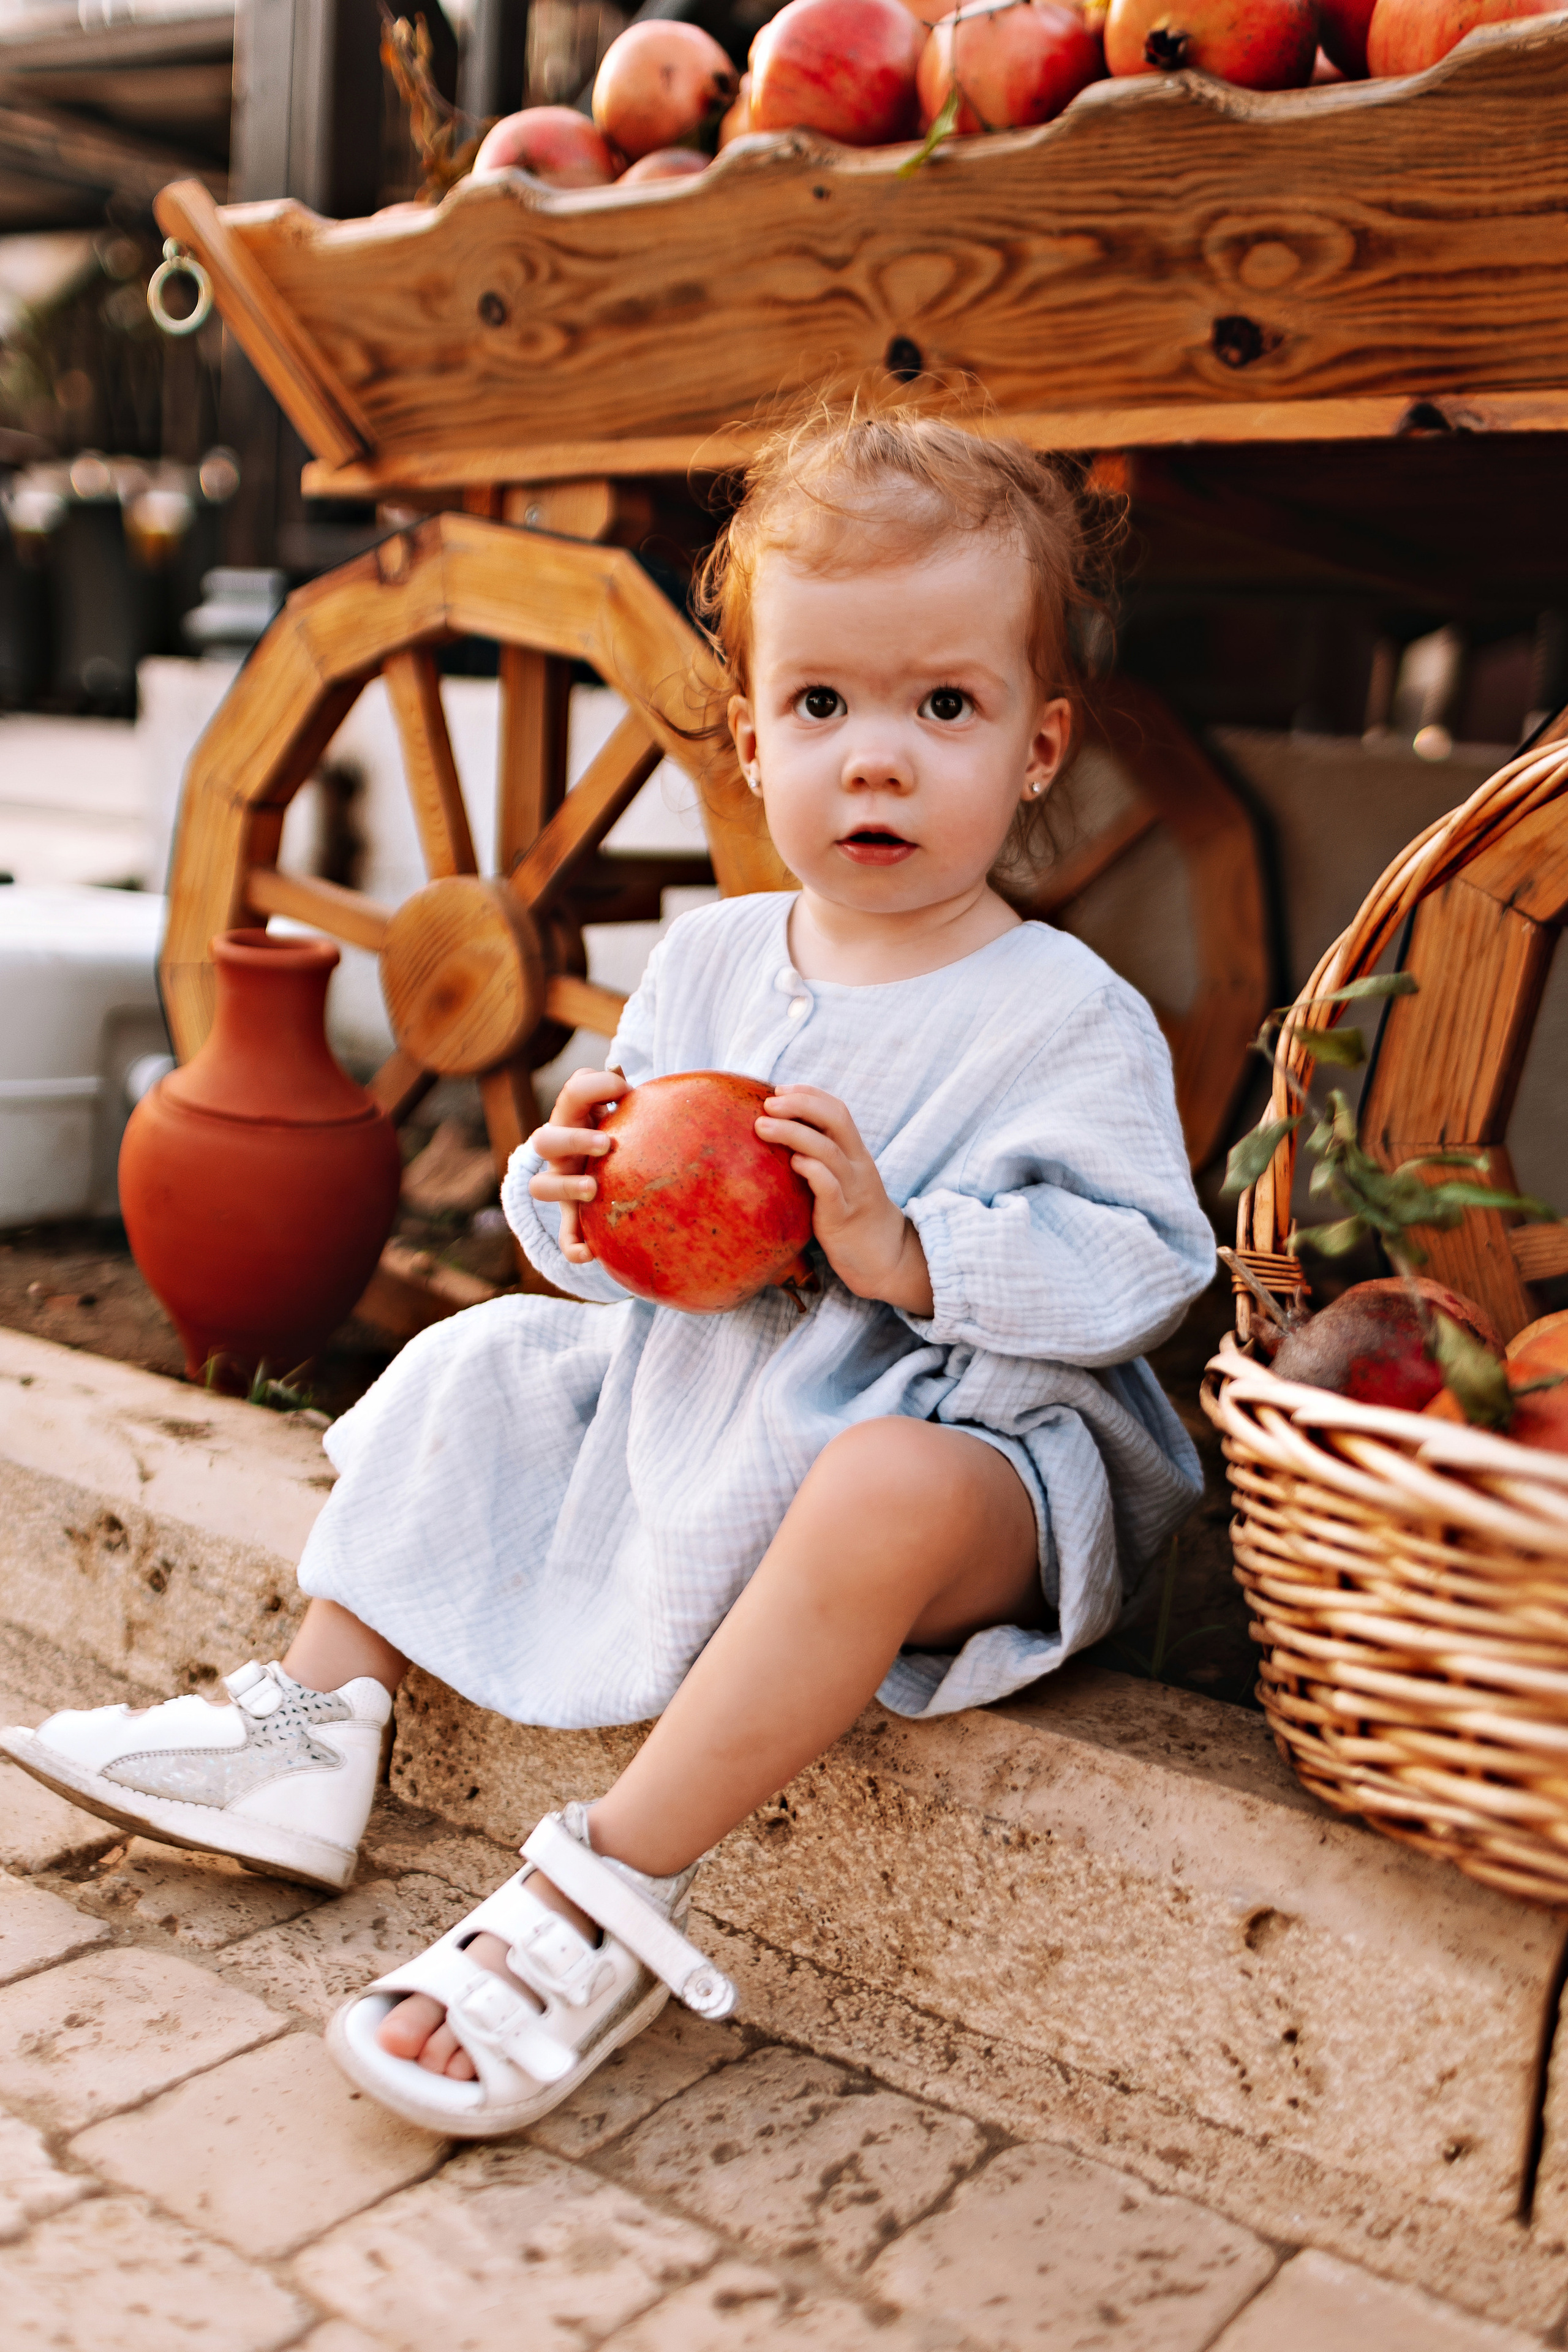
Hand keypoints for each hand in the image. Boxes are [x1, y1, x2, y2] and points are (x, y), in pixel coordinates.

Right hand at [527, 1068, 623, 1263]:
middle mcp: (560, 1151)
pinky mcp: (573, 1216)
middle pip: (544, 1140)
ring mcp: (562, 1183)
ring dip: (565, 1187)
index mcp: (574, 1117)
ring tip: (593, 1189)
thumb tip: (626, 1076)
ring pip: (541, 1187)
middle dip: (573, 1140)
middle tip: (606, 1144)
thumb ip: (627, 1092)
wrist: (616, 1167)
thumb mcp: (628, 1107)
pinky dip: (572, 1246)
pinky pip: (565, 1236)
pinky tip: (590, 1254)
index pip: (573, 1093)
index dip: (595, 1087)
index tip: (624, 1091)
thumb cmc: (626, 1128)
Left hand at [755, 1087, 933, 1314]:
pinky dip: (811, 1170)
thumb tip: (778, 1141)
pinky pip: (830, 1188)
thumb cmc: (852, 1218)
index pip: (838, 1110)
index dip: (809, 1094)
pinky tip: (792, 1163)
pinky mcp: (843, 1218)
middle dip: (801, 1104)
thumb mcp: (840, 1182)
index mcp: (855, 1154)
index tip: (779, 1089)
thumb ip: (818, 1160)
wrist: (886, 1260)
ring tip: (762, 1126)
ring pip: (828, 1151)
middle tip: (768, 1103)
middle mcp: (857, 1166)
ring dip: (793, 1133)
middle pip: (836, 1120)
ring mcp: (853, 1191)